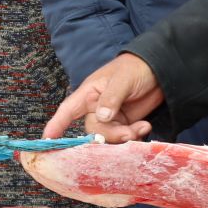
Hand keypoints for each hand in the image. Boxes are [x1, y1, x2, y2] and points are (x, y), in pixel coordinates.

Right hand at [43, 53, 164, 139]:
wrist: (160, 69)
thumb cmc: (136, 67)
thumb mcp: (122, 79)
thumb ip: (111, 98)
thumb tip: (101, 117)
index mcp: (89, 93)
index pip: (68, 110)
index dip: (56, 125)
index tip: (46, 140)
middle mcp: (96, 107)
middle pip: (93, 130)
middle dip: (110, 135)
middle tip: (129, 132)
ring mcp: (111, 116)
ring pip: (109, 136)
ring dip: (125, 136)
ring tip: (142, 127)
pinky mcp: (126, 123)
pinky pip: (124, 136)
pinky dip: (134, 135)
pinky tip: (145, 126)